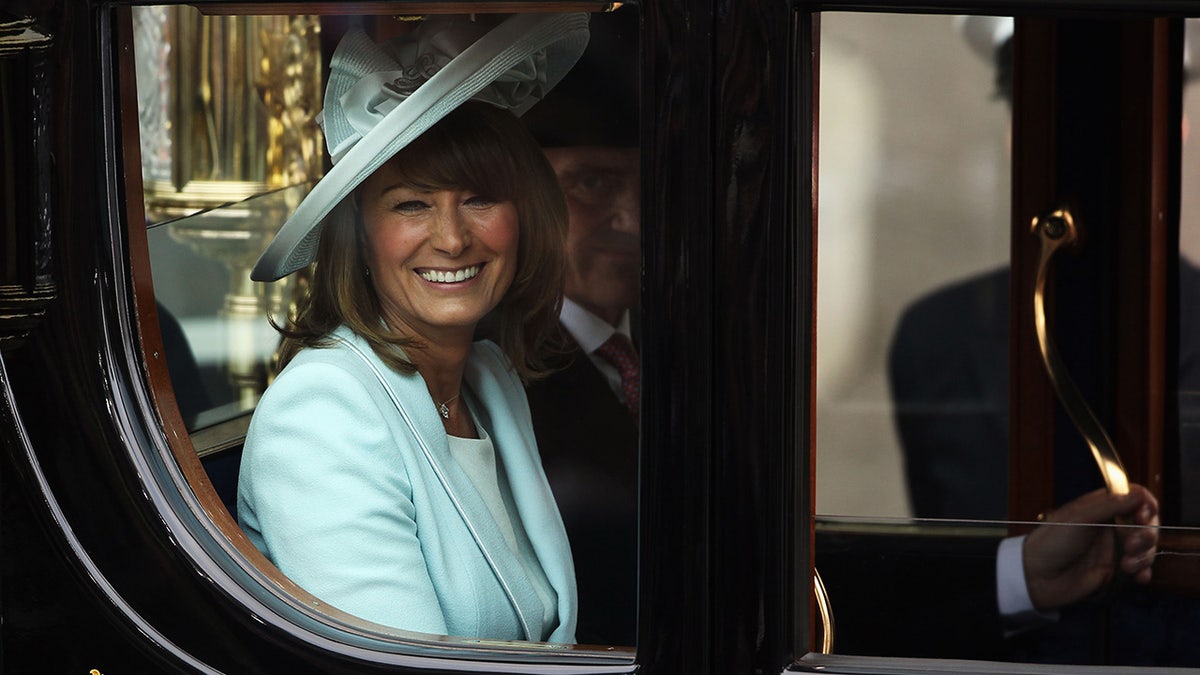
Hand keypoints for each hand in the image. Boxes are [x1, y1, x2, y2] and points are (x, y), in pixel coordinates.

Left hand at [1023, 485, 1158, 610]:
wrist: (1038, 577)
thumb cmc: (1051, 542)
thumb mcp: (1079, 518)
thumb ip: (1110, 505)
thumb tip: (1139, 493)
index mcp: (1100, 507)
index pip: (1134, 498)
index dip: (1145, 505)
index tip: (1143, 516)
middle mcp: (1110, 525)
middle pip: (1146, 522)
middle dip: (1146, 533)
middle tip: (1131, 544)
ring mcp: (1113, 547)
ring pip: (1146, 546)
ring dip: (1144, 555)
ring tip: (1126, 564)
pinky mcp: (1115, 568)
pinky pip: (1141, 567)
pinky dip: (1145, 571)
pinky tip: (1139, 577)